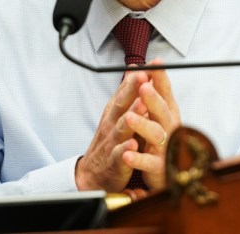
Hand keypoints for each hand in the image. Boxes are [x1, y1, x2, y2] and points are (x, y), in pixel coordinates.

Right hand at [75, 69, 150, 191]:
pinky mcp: (115, 161)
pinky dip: (125, 149)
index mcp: (115, 112)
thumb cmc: (110, 140)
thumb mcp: (117, 113)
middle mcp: (112, 123)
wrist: (93, 173)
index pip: (124, 91)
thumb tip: (135, 67)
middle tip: (143, 78)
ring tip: (141, 106)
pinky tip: (132, 144)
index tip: (146, 65)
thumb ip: (127, 92)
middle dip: (132, 90)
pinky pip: (120, 155)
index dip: (135, 78)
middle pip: (121, 104)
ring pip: (121, 127)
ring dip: (131, 116)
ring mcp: (112, 142)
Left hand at [121, 59, 180, 190]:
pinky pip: (148, 163)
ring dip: (143, 125)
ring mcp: (165, 148)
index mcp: (168, 113)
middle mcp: (170, 128)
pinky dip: (138, 159)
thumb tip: (140, 68)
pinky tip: (127, 154)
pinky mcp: (159, 168)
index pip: (165, 92)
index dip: (161, 78)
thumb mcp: (156, 114)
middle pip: (163, 111)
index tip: (156, 63)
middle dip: (153, 99)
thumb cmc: (160, 140)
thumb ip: (151, 92)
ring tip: (130, 118)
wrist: (164, 173)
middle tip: (144, 86)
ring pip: (156, 135)